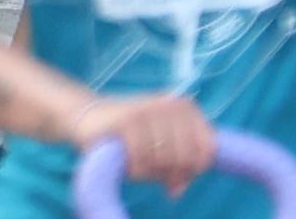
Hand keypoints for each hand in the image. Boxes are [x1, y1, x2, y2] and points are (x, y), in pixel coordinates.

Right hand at [77, 92, 220, 192]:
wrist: (87, 115)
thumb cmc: (131, 134)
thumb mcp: (159, 149)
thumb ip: (177, 168)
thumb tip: (177, 190)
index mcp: (185, 107)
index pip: (208, 147)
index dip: (197, 167)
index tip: (182, 173)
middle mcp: (170, 104)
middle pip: (187, 157)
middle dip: (172, 173)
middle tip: (156, 173)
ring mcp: (148, 110)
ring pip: (165, 159)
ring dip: (150, 172)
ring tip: (139, 167)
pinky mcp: (127, 119)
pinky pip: (142, 159)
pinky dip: (136, 169)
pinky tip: (128, 164)